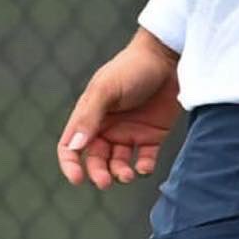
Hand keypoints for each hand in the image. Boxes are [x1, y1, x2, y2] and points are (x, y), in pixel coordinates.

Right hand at [58, 30, 181, 188]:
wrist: (168, 56)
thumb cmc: (132, 67)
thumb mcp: (107, 89)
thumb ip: (89, 117)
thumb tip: (74, 147)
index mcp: (90, 115)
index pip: (71, 146)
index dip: (70, 164)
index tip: (77, 179)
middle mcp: (107, 127)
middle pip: (95, 160)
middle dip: (98, 174)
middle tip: (106, 182)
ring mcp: (129, 132)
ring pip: (119, 164)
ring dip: (120, 174)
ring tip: (128, 175)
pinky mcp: (152, 135)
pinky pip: (144, 159)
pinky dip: (143, 168)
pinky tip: (144, 167)